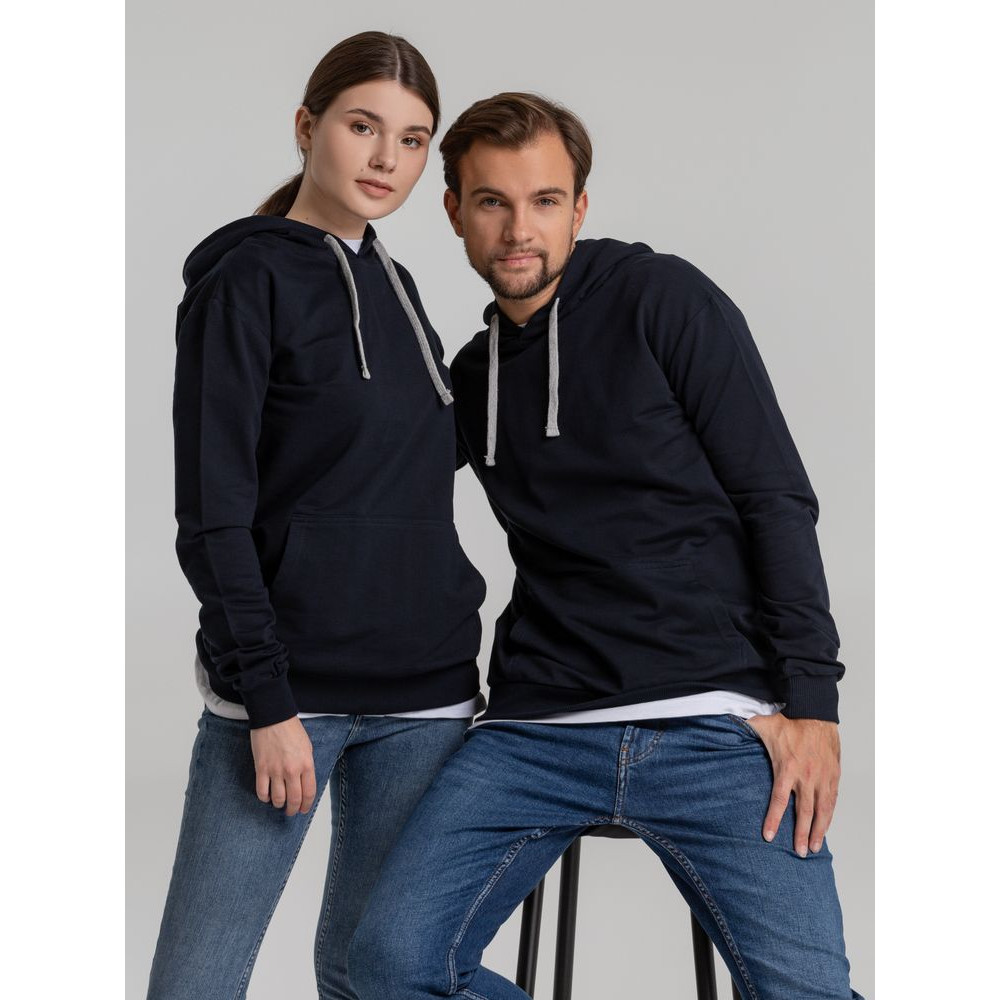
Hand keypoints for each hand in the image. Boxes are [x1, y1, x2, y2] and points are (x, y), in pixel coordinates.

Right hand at [249, 717, 316, 815]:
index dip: (306, 805)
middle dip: (293, 809)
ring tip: (279, 804)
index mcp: (306, 764)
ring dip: (279, 805)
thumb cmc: (291, 730)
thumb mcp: (307, 748)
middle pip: (294, 799)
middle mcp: (292, 770)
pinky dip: (264, 798)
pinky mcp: (261, 768)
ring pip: (278, 799)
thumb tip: (304, 783)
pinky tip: (267, 796)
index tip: (303, 809)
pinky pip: (262, 791)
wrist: (273, 717)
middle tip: (291, 812)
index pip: (309, 793)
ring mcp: (276, 770)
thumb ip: (306, 767)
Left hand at [744, 714, 840, 857]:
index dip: (773, 819)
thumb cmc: (789, 721)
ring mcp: (822, 777)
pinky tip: (825, 827)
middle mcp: (806, 776)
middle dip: (800, 834)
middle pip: (804, 812)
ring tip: (814, 848)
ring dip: (818, 830)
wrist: (816, 713)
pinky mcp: (833, 775)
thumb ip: (744, 730)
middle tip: (798, 852)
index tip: (768, 836)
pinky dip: (829, 816)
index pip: (779, 800)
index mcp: (787, 768)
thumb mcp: (763, 725)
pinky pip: (832, 801)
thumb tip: (725, 725)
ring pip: (822, 810)